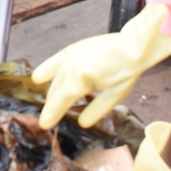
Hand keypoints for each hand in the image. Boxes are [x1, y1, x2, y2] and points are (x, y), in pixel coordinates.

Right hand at [32, 4, 170, 128]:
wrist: (132, 46)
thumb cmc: (126, 71)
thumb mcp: (114, 95)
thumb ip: (96, 110)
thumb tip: (82, 123)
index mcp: (79, 79)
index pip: (60, 101)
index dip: (51, 114)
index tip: (44, 125)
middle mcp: (69, 67)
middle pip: (55, 91)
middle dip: (51, 105)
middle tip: (49, 119)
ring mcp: (69, 56)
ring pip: (54, 78)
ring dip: (52, 92)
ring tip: (52, 103)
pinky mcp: (72, 49)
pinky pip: (54, 62)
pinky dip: (47, 71)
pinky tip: (39, 78)